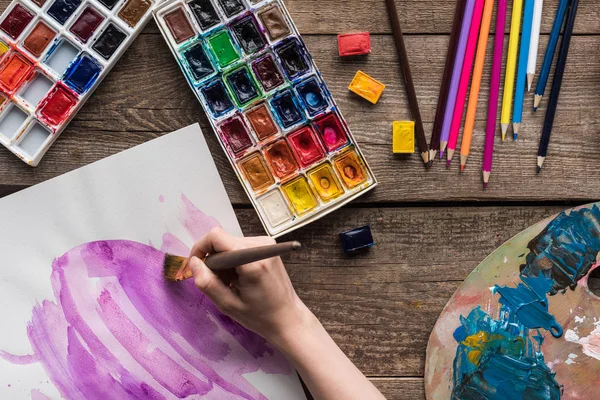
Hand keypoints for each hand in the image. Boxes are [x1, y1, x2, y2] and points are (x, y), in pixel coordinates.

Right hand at [188, 227, 312, 345]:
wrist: (288, 317)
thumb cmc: (261, 316)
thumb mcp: (228, 305)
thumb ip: (207, 283)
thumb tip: (193, 262)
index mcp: (252, 260)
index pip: (216, 237)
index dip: (200, 249)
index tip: (197, 266)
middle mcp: (261, 246)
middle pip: (222, 241)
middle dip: (213, 261)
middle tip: (218, 284)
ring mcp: (266, 243)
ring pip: (229, 244)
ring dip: (224, 262)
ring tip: (231, 284)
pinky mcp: (267, 246)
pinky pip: (239, 247)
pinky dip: (233, 261)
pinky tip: (239, 278)